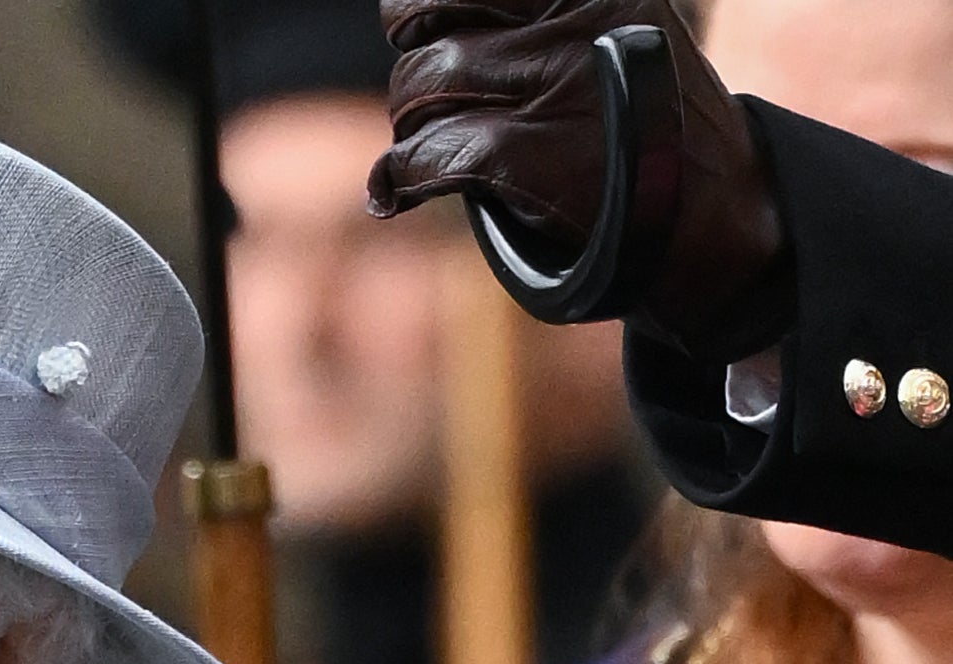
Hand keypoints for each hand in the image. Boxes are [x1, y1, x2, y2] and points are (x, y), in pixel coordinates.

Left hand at [366, 0, 789, 356]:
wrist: (710, 205)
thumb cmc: (645, 115)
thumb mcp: (613, 29)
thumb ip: (536, 18)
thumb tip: (423, 19)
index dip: (417, 5)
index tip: (414, 29)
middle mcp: (575, 17)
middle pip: (428, 25)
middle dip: (412, 69)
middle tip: (424, 100)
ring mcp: (555, 84)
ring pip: (422, 87)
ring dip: (410, 128)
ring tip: (430, 151)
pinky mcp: (536, 154)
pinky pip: (429, 155)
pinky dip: (399, 178)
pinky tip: (392, 192)